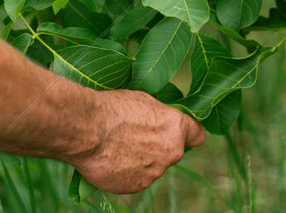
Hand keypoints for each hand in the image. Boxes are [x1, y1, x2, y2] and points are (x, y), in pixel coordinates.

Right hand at [72, 89, 205, 193]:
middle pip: (171, 151)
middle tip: (134, 136)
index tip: (180, 133)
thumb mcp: (143, 100)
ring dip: (139, 160)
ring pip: (151, 167)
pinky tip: (110, 159)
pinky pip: (134, 179)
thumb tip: (158, 122)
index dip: (188, 134)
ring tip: (116, 147)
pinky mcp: (135, 186)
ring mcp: (154, 172)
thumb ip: (158, 116)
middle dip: (157, 146)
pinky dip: (124, 172)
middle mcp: (171, 152)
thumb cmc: (113, 108)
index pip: (197, 135)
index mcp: (176, 127)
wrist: (88, 129)